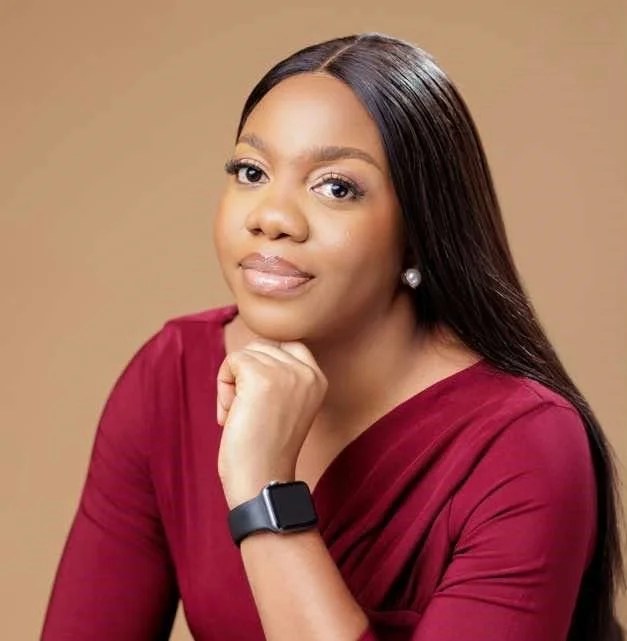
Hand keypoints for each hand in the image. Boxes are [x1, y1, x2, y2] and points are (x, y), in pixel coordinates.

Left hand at [216, 339, 326, 508]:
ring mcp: (285, 372)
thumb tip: (253, 348)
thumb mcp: (288, 403)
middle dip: (246, 376)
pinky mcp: (259, 376)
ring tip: (241, 415)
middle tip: (249, 412)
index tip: (261, 402)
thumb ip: (282, 374)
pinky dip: (223, 387)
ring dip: (232, 384)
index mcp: (318, 378)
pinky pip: (231, 361)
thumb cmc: (267, 447)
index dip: (263, 367)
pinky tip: (232, 414)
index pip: (285, 345)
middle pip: (262, 347)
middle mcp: (307, 371)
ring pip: (244, 354)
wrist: (262, 480)